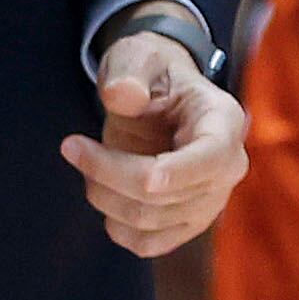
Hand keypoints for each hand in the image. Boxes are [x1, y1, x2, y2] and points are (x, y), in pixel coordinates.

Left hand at [63, 30, 249, 257]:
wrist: (160, 97)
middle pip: (165, 194)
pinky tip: (102, 191)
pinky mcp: (185, 224)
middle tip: (71, 146)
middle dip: (107, 172)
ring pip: (150, 222)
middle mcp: (226, 170)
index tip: (117, 162)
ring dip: (104, 197)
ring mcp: (208, 202)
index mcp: (224, 123)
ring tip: (84, 161)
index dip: (167, 172)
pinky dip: (116, 226)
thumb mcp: (139, 55)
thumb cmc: (152, 72)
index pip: (207, 161)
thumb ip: (130, 71)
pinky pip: (148, 244)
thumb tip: (123, 96)